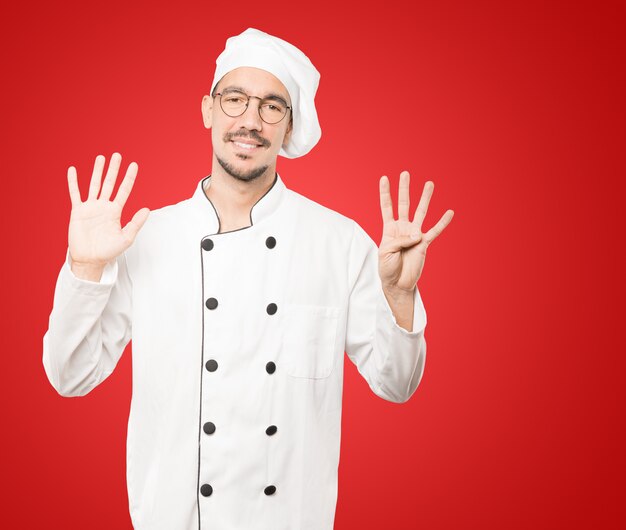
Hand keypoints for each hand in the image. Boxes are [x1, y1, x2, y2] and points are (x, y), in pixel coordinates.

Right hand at [67, 153, 149, 268]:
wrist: (90, 259)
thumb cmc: (109, 251)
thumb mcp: (126, 238)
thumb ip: (136, 223)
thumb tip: (147, 209)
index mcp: (115, 211)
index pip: (124, 190)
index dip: (129, 178)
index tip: (134, 165)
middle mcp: (104, 206)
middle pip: (109, 183)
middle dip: (114, 170)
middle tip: (117, 155)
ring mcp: (91, 208)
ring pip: (94, 185)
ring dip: (97, 171)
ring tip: (100, 158)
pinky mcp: (78, 211)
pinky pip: (75, 194)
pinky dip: (74, 182)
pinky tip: (73, 170)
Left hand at [378, 170, 453, 292]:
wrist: (397, 283)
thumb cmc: (387, 268)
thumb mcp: (385, 252)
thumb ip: (399, 241)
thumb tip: (417, 235)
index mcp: (389, 229)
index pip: (386, 207)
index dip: (385, 193)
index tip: (384, 178)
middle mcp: (402, 228)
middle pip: (403, 204)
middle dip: (404, 188)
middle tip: (405, 173)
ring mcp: (414, 234)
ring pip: (420, 212)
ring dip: (425, 198)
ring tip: (429, 183)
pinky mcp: (424, 244)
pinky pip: (435, 231)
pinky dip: (442, 222)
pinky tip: (449, 212)